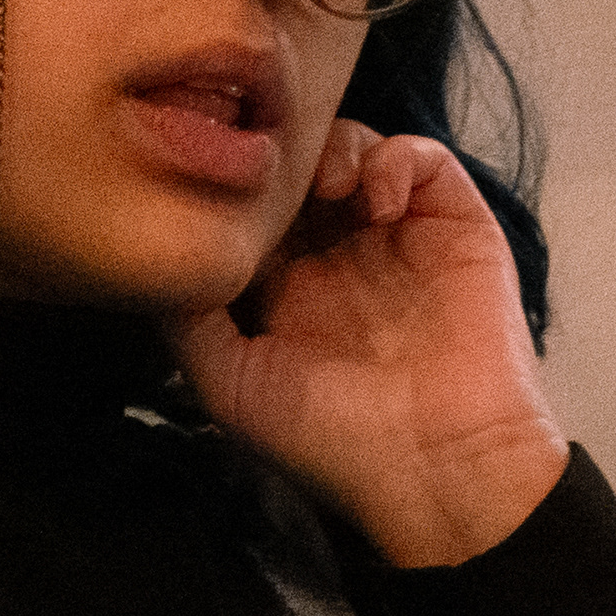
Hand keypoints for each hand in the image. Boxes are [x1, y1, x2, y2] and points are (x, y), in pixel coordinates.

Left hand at [170, 122, 570, 566]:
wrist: (437, 465)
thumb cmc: (334, 441)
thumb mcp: (231, 386)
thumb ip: (189, 322)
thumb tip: (159, 256)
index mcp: (289, 289)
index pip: (254, 210)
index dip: (233, 187)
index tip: (216, 185)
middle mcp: (342, 255)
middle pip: (302, 170)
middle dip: (282, 159)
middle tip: (270, 170)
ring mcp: (400, 236)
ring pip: (356, 151)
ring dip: (336, 150)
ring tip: (327, 184)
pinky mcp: (456, 225)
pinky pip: (424, 160)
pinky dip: (395, 159)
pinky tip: (376, 199)